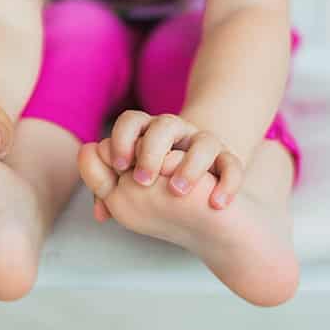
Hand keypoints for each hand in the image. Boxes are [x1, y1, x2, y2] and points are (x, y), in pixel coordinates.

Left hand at [107, 110, 243, 208]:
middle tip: (143, 180)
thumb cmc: (154, 192)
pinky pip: (232, 166)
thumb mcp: (125, 189)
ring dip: (190, 166)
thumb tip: (97, 208)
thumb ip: (104, 188)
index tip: (119, 166)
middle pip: (164, 125)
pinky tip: (215, 203)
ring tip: (176, 191)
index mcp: (146, 135)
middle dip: (151, 150)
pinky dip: (227, 183)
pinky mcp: (228, 162)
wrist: (196, 205)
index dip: (122, 139)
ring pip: (203, 142)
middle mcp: (177, 135)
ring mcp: (204, 146)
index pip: (131, 121)